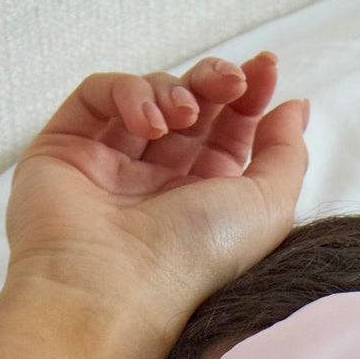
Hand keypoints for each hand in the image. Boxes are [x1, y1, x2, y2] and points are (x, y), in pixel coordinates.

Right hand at [3, 54, 309, 320]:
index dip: (249, 94)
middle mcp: (158, 184)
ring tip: (182, 117)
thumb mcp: (269, 208)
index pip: (229, 130)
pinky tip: (146, 125)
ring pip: (146, 95)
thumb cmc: (194, 261)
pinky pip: (97, 96)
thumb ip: (286, 154)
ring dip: (174, 90)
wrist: (114, 289)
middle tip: (230, 82)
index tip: (266, 69)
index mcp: (205, 201)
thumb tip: (294, 107)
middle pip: (191, 105)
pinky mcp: (65, 149)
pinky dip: (126, 92)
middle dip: (215, 81)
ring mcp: (109, 166)